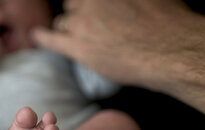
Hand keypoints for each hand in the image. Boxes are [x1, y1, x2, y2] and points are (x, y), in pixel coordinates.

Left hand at [33, 0, 192, 88]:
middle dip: (78, 14)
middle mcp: (89, 3)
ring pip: (64, 22)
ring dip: (68, 28)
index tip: (91, 11)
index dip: (86, 5)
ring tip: (76, 36)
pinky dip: (42, 37)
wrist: (167, 49)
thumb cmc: (166, 21)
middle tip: (89, 25)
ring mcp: (82, 23)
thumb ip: (126, 1)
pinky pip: (52, 40)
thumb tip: (121, 4)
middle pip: (73, 6)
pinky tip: (36, 36)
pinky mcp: (79, 47)